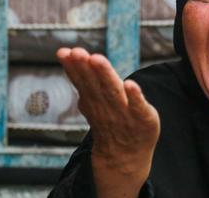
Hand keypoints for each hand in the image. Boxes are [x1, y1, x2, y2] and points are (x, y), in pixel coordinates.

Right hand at [57, 47, 159, 196]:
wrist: (125, 156)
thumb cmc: (110, 120)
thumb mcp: (93, 99)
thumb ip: (83, 78)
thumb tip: (65, 54)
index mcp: (94, 100)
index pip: (83, 82)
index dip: (73, 67)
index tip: (64, 52)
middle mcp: (107, 106)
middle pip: (96, 85)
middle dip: (86, 68)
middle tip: (77, 52)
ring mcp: (125, 113)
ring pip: (114, 92)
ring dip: (105, 75)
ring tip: (96, 58)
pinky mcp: (144, 118)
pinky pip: (139, 107)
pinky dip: (135, 97)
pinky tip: (130, 84)